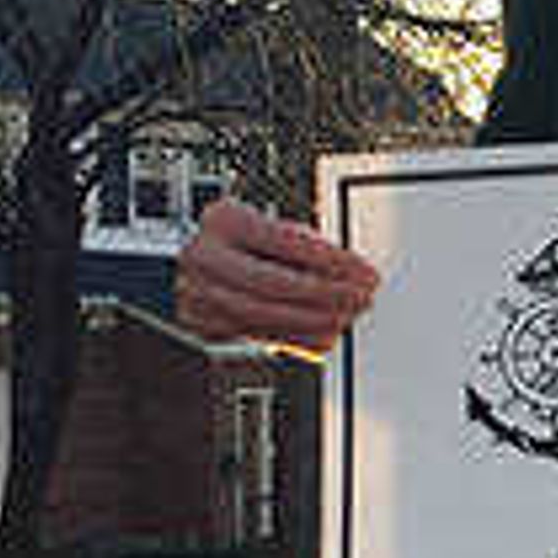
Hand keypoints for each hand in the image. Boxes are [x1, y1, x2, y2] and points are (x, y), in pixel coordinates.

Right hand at [174, 195, 380, 353]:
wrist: (193, 263)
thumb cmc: (245, 244)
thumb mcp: (276, 232)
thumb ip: (310, 251)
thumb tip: (353, 278)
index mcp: (226, 220)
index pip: (286, 240)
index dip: (331, 260)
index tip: (364, 272)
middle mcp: (205, 256)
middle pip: (272, 282)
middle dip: (324, 294)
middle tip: (360, 298)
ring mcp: (197, 292)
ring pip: (261, 314)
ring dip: (313, 320)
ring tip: (347, 317)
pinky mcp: (202, 323)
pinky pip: (255, 335)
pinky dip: (294, 337)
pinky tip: (323, 334)